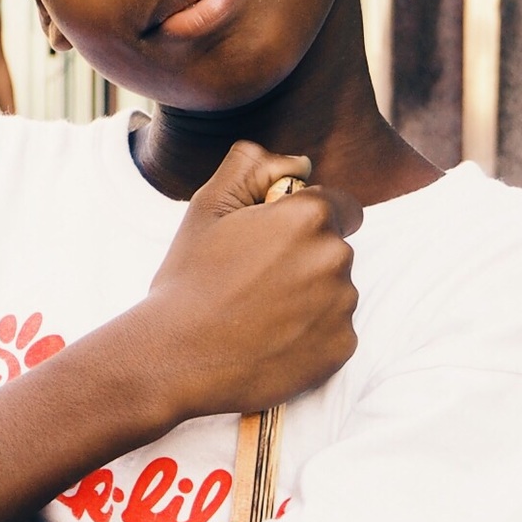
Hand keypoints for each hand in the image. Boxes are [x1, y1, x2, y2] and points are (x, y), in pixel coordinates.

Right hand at [130, 143, 360, 424]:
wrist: (177, 358)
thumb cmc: (190, 280)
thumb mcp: (208, 206)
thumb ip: (254, 166)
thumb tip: (300, 163)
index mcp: (309, 216)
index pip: (338, 205)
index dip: (304, 220)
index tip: (272, 242)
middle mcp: (337, 257)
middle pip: (335, 250)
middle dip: (305, 259)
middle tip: (255, 281)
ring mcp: (343, 306)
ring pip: (336, 292)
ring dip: (309, 298)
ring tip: (259, 314)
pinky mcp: (341, 348)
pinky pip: (335, 333)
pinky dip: (311, 336)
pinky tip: (271, 341)